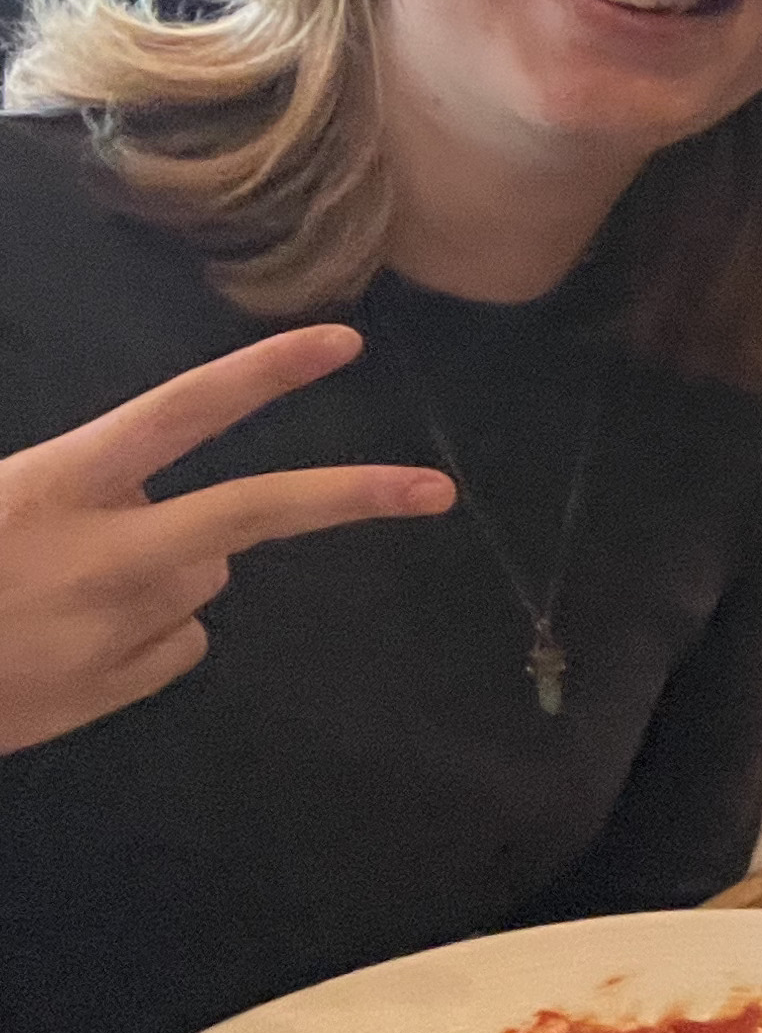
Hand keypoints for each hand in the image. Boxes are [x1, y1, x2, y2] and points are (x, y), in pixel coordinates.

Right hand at [0, 325, 454, 755]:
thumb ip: (83, 487)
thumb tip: (165, 498)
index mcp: (56, 487)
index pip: (178, 411)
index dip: (263, 374)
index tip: (343, 343)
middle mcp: (102, 554)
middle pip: (252, 513)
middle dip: (352, 497)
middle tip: (435, 489)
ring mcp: (116, 627)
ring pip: (201, 581)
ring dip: (167, 576)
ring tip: (68, 593)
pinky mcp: (117, 689)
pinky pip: (175, 644)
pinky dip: (145, 637)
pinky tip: (71, 643)